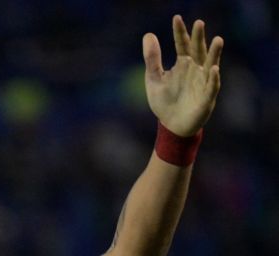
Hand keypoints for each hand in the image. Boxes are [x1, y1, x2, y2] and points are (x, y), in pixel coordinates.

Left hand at [143, 15, 222, 136]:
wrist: (171, 125)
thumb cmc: (164, 101)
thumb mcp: (154, 78)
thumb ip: (152, 58)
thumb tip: (148, 34)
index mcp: (184, 64)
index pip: (183, 44)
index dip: (180, 32)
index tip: (176, 18)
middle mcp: (196, 70)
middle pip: (199, 50)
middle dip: (200, 38)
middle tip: (199, 23)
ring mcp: (203, 82)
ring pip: (211, 65)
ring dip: (214, 53)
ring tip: (218, 39)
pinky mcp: (206, 98)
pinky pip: (212, 86)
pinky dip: (213, 78)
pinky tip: (214, 69)